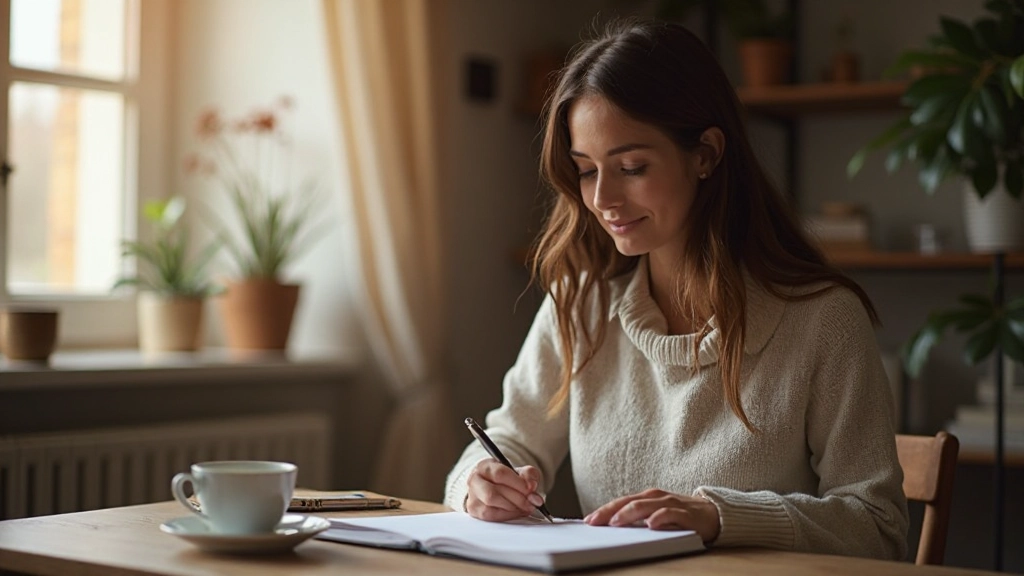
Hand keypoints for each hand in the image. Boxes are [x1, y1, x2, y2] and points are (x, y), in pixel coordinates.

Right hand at [465, 459, 544, 521]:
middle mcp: (475, 480)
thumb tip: (531, 486)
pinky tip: (516, 512)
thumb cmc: (506, 479)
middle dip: (517, 499)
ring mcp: (472, 496)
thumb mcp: (519, 472)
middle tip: (532, 502)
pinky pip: (491, 515)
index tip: (531, 489)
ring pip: (491, 504)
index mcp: (485, 466)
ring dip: (512, 507)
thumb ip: (528, 475)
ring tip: (525, 507)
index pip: (500, 474)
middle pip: (494, 492)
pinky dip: (507, 515)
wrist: (493, 487)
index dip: (517, 483)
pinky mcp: (474, 510)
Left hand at [584, 488, 720, 542]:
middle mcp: (656, 497)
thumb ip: (639, 519)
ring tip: (615, 522)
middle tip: (595, 522)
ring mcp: (671, 503)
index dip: (604, 510)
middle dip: (609, 511)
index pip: (621, 502)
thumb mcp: (656, 515)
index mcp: (647, 498)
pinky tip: (650, 525)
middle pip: (629, 502)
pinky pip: (671, 514)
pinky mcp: (686, 513)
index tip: (588, 521)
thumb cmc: (680, 515)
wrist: (713, 514)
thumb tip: (613, 529)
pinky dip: (659, 518)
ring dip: (629, 513)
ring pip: (646, 505)